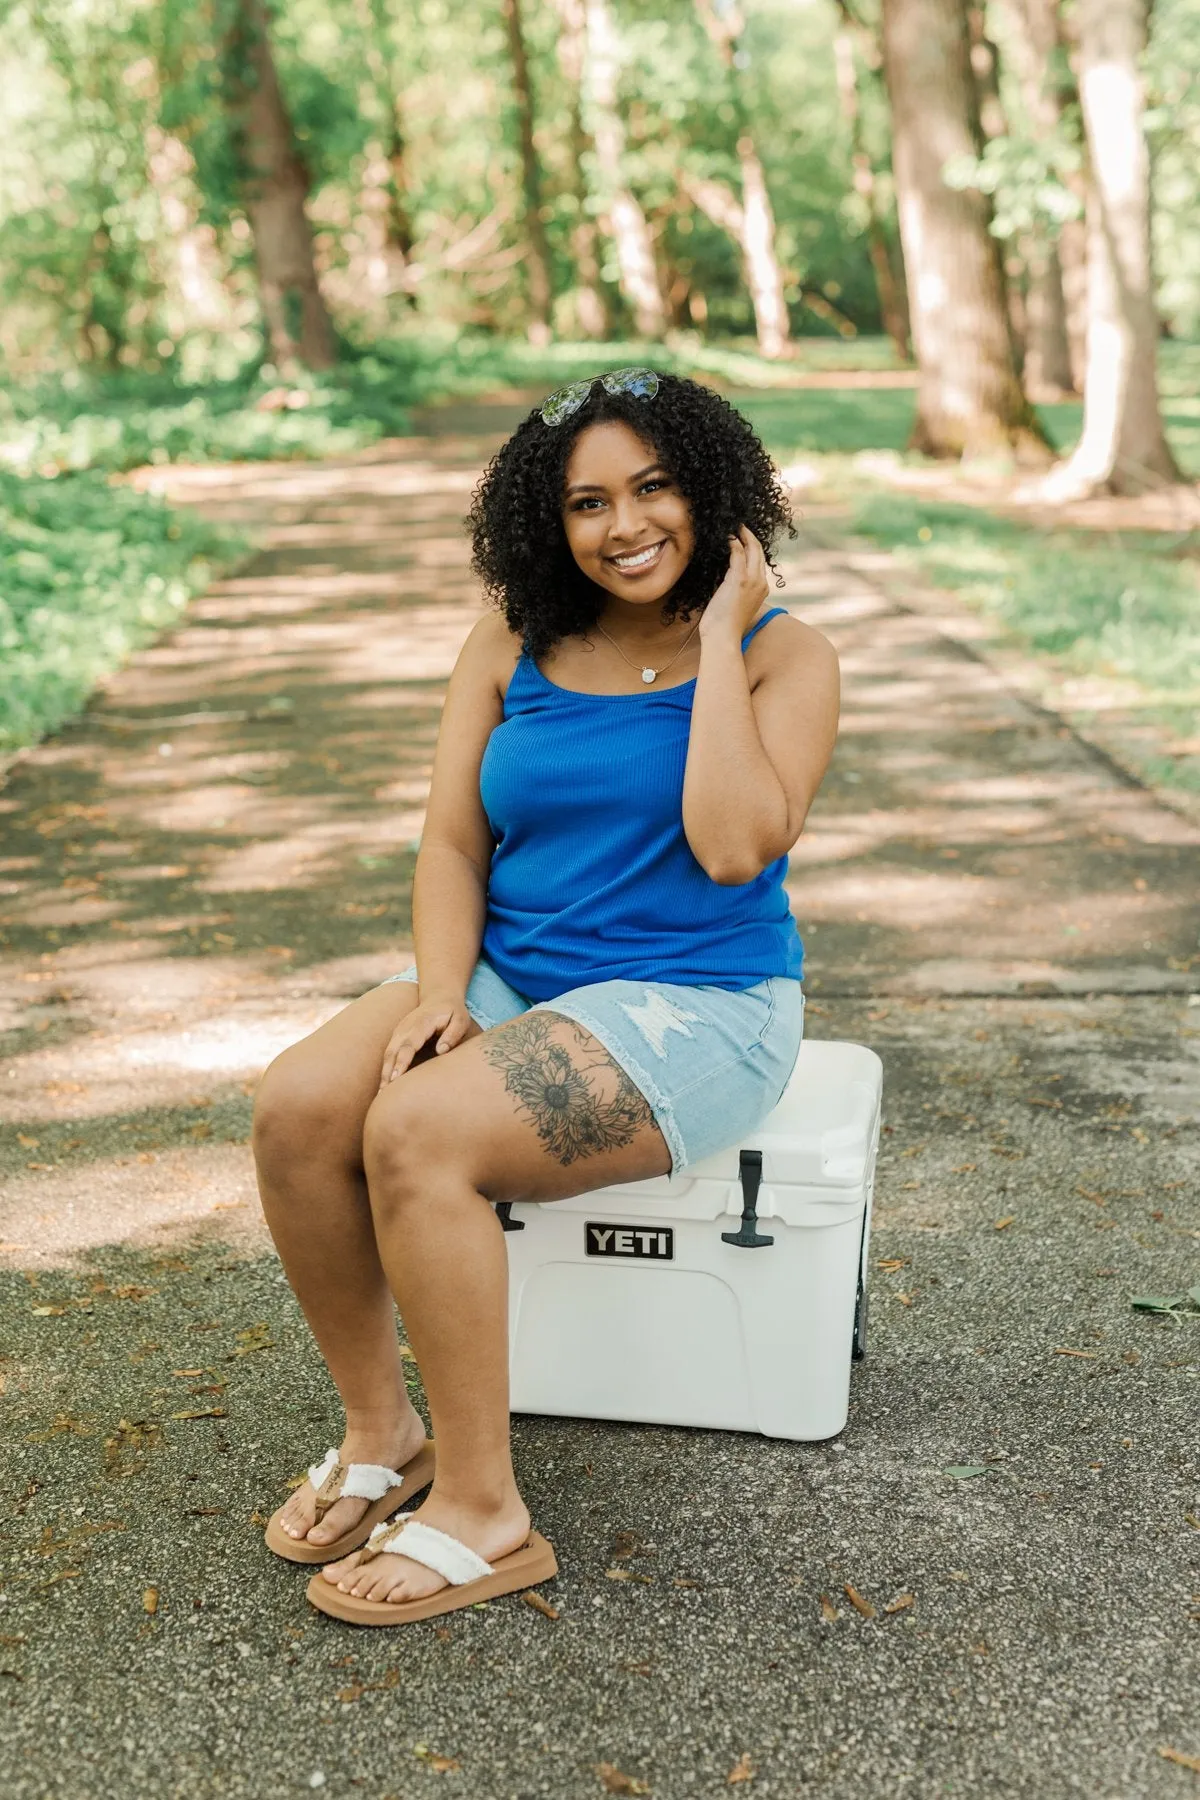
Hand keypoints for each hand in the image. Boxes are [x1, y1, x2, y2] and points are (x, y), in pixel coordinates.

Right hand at [378, 993, 472, 1089]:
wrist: (439, 996)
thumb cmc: (452, 1011)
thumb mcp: (460, 1020)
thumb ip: (452, 1034)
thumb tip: (441, 1050)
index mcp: (421, 1024)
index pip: (409, 1045)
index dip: (402, 1061)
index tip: (396, 1077)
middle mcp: (405, 1028)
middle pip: (393, 1051)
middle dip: (387, 1072)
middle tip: (384, 1094)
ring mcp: (399, 1031)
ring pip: (388, 1053)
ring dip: (384, 1073)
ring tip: (381, 1095)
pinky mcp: (398, 1036)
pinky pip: (389, 1053)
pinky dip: (386, 1068)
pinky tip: (385, 1085)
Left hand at [699, 526, 770, 641]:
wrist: (723, 637)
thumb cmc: (724, 625)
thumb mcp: (734, 603)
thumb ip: (733, 587)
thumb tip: (725, 577)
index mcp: (762, 589)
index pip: (760, 561)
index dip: (752, 547)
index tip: (743, 537)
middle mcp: (761, 582)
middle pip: (759, 551)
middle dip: (750, 536)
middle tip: (740, 524)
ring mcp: (752, 581)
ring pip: (752, 549)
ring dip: (742, 535)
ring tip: (733, 526)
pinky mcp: (740, 579)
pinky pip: (738, 553)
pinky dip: (733, 543)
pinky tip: (727, 537)